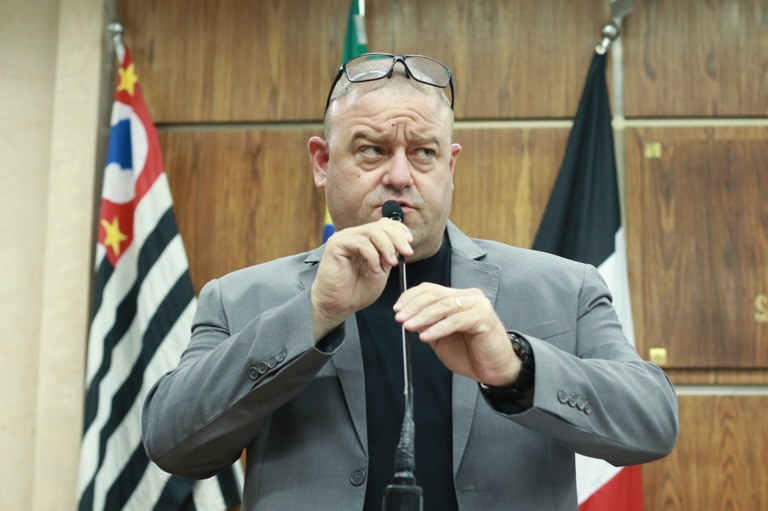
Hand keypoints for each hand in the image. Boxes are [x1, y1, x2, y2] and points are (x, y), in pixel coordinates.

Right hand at [311, 218, 412, 339]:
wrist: (339, 305)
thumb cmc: (358, 290)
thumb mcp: (382, 269)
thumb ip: (390, 254)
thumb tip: (403, 241)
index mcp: (366, 239)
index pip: (385, 224)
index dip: (399, 231)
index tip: (410, 244)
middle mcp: (354, 235)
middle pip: (380, 225)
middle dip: (397, 238)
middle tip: (407, 253)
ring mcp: (344, 238)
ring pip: (372, 231)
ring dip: (387, 247)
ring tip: (391, 264)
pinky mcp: (336, 245)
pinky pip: (361, 243)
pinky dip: (373, 256)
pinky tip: (375, 270)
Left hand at [393, 283, 520, 386]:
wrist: (496, 370)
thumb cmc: (470, 354)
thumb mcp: (442, 338)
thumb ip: (428, 325)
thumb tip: (406, 317)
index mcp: (458, 298)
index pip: (430, 289)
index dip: (411, 297)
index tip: (397, 309)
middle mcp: (469, 297)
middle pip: (435, 295)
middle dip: (414, 306)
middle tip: (399, 318)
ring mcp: (478, 305)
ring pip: (444, 305)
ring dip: (423, 316)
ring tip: (409, 327)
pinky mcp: (484, 317)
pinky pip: (456, 320)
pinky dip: (438, 328)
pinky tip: (425, 336)